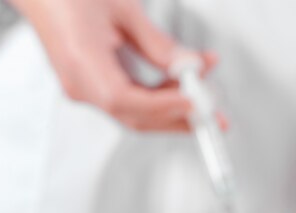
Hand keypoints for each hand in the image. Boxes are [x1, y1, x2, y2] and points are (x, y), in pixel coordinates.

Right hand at [10, 0, 215, 130]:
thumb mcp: (122, 9)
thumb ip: (157, 44)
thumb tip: (189, 67)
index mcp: (80, 64)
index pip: (126, 100)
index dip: (165, 105)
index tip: (196, 103)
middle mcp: (81, 86)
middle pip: (137, 117)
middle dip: (179, 118)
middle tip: (214, 116)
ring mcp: (86, 90)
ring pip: (138, 113)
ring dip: (175, 108)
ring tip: (206, 93)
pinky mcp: (94, 88)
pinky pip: (132, 101)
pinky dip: (160, 97)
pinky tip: (183, 85)